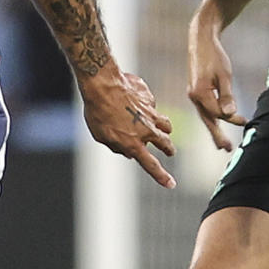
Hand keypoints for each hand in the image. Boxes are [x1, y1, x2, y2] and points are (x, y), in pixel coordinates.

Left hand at [80, 63, 174, 187]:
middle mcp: (146, 130)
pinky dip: (145, 106)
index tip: (171, 184)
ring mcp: (150, 113)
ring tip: (163, 130)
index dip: (161, 176)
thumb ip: (117, 146)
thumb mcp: (101, 136)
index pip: (151, 165)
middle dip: (169, 149)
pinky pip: (151, 105)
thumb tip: (129, 152)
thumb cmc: (98, 112)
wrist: (102, 85)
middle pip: (165, 143)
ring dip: (166, 130)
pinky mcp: (149, 98)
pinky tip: (133, 101)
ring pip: (166, 124)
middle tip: (169, 151)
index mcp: (133, 143)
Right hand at [186, 24, 245, 150]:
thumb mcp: (224, 75)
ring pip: (205, 116)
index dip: (231, 119)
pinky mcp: (195, 91)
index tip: (245, 120)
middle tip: (226, 149)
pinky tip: (217, 123)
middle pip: (207, 120)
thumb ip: (226, 96)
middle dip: (216, 135)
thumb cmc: (214, 55)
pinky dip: (211, 118)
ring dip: (214, 129)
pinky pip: (204, 109)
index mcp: (199, 93)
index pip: (217, 113)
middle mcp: (193, 96)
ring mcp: (193, 94)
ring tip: (221, 143)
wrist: (200, 40)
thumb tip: (229, 114)